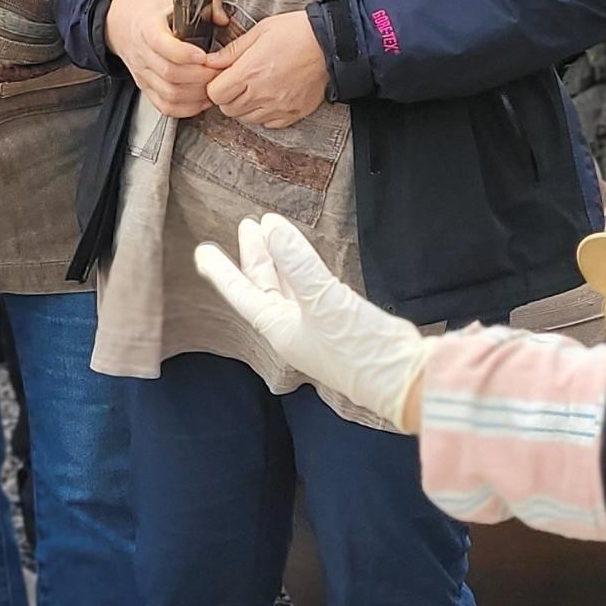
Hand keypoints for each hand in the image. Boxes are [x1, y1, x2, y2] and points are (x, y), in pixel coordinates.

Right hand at [106, 0, 213, 119]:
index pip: (163, 46)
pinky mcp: (146, 87)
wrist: (120, 22)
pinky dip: (186, 108)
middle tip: (220, 71)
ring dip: (196, 94)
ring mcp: (143, 73)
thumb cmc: (151, 7)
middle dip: (200, 76)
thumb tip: (222, 17)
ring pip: (169, 94)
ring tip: (213, 85)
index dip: (185, 54)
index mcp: (148, 27)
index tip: (204, 55)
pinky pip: (165, 106)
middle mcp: (143, 53)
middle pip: (170, 74)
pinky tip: (201, 99)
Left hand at [192, 215, 430, 428]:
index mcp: (279, 328)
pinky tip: (308, 263)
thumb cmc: (358, 347)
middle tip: (247, 226)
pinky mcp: (341, 324)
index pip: (241, 293)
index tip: (202, 251)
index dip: (221, 271)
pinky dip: (305, 272)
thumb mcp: (324, 298)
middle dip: (256, 257)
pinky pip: (312, 292)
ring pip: (289, 289)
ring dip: (280, 262)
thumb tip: (270, 225)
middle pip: (264, 287)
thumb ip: (297, 261)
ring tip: (273, 233)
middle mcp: (292, 330)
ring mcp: (316, 329)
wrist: (404, 380)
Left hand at [204, 9, 329, 130]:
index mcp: (250, 71)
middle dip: (228, 97)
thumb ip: (232, 50)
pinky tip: (271, 97)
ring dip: (245, 107)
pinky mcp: (293, 113)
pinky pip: (268, 124)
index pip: (215, 94)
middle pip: (228, 109)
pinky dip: (265, 114)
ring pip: (246, 118)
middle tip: (238, 83)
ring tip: (256, 88)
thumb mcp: (260, 31)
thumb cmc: (297, 32)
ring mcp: (278, 106)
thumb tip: (210, 61)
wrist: (331, 44)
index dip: (215, 86)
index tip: (223, 78)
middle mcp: (262, 93)